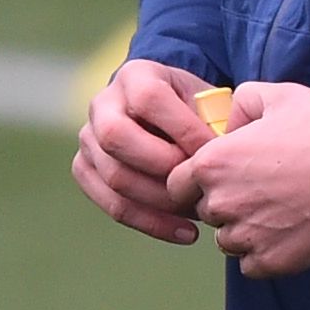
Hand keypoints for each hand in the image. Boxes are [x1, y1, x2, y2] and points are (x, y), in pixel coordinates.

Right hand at [74, 58, 217, 245]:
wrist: (170, 118)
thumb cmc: (198, 112)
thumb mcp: (209, 103)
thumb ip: (216, 120)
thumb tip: (223, 153)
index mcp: (135, 76)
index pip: (148, 100)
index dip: (183, 129)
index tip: (216, 154)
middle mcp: (102, 103)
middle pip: (116, 138)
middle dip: (163, 168)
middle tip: (199, 185)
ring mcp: (88, 138)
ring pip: (114, 176)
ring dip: (160, 202)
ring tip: (200, 213)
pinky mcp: (85, 169)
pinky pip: (111, 203)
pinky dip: (151, 223)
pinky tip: (187, 233)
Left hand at [169, 81, 309, 279]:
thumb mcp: (276, 95)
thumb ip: (238, 106)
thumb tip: (226, 129)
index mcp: (214, 162)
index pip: (176, 185)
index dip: (194, 180)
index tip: (221, 177)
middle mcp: (223, 202)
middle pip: (206, 212)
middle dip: (225, 201)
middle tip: (262, 187)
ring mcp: (248, 236)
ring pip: (227, 240)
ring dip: (243, 229)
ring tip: (278, 208)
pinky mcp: (273, 262)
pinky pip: (250, 264)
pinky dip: (263, 252)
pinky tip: (287, 230)